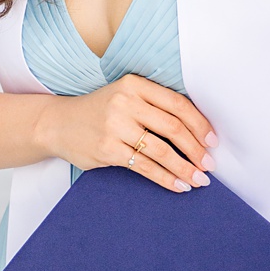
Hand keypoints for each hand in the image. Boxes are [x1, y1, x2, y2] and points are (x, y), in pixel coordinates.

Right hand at [42, 74, 216, 193]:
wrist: (56, 124)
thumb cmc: (98, 112)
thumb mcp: (124, 97)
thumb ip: (154, 106)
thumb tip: (197, 133)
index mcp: (133, 85)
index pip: (177, 104)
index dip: (200, 125)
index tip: (212, 142)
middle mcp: (124, 102)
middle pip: (173, 128)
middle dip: (196, 150)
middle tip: (209, 165)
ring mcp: (114, 126)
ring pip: (161, 151)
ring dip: (185, 169)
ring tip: (199, 180)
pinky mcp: (107, 149)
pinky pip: (144, 167)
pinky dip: (165, 178)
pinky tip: (178, 185)